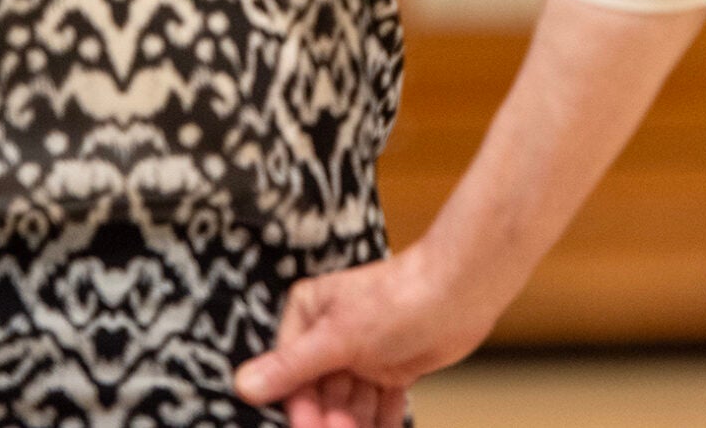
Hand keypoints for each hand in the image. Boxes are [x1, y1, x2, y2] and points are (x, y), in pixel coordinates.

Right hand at [233, 244, 502, 427]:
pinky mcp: (391, 366)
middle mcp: (330, 334)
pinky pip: (378, 405)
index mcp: (308, 315)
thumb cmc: (399, 298)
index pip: (292, 375)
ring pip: (349, 403)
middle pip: (321, 393)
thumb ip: (292, 366)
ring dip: (355, 425)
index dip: (301, 410)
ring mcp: (362, 352)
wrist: (462, 291)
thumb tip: (243, 385)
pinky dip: (380, 422)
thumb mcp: (338, 337)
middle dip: (332, 420)